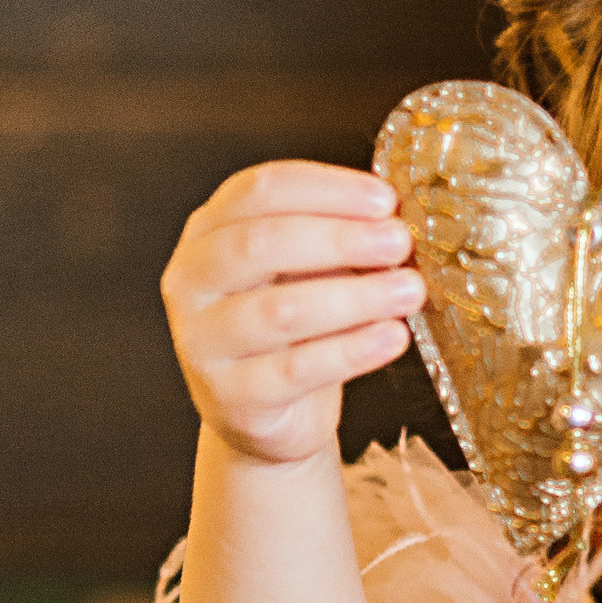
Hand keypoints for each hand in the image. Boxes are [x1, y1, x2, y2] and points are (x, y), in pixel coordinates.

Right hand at [162, 161, 423, 465]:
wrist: (267, 413)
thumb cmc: (291, 328)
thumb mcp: (307, 269)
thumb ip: (337, 237)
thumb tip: (395, 219)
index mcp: (207, 230)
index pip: (258, 191)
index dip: (325, 189)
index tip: (384, 200)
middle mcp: (191, 281)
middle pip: (260, 244)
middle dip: (338, 238)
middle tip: (399, 241)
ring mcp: (202, 342)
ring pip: (279, 311)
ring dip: (355, 296)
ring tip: (410, 290)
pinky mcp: (230, 397)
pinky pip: (295, 370)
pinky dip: (351, 350)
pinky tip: (392, 337)